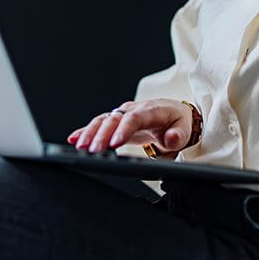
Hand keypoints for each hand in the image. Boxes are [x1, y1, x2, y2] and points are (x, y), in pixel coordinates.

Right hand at [67, 99, 193, 153]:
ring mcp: (123, 114)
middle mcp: (134, 109)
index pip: (135, 118)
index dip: (123, 130)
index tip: (114, 144)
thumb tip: (170, 138)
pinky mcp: (116, 121)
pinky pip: (99, 124)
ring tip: (79, 146)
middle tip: (91, 150)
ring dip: (90, 133)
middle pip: (115, 119)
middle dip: (102, 134)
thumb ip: (178, 135)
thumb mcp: (185, 129)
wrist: (174, 114)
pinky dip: (86, 131)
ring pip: (103, 120)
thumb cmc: (178, 122)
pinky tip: (74, 139)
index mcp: (151, 110)